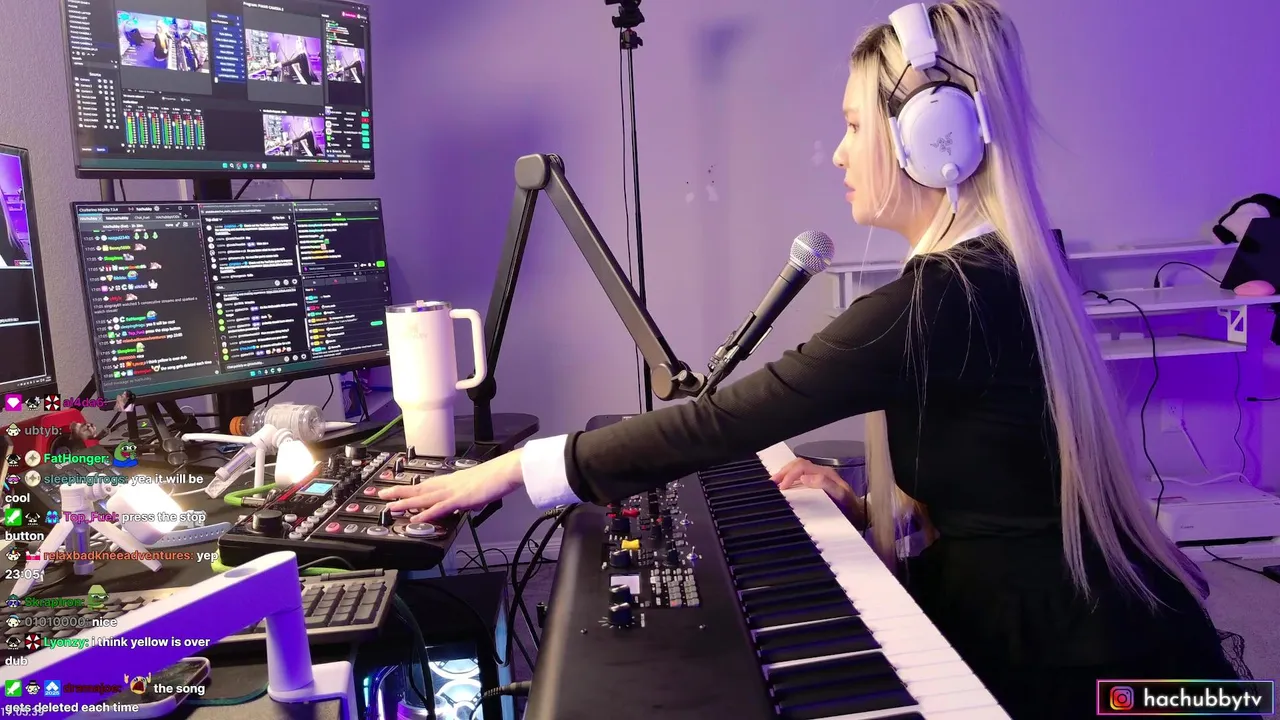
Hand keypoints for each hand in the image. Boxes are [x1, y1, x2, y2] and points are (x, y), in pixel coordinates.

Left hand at [378, 451, 524, 522]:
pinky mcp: (459, 499)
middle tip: (382, 495)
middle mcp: (448, 484)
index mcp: (451, 481)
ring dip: (407, 503)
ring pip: (424, 498)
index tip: (397, 489)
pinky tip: (415, 518)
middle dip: (400, 492)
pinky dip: (426, 514)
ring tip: (391, 507)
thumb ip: (468, 498)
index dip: (410, 487)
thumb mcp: (476, 489)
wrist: (504, 471)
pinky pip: (439, 508)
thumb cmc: (495, 478)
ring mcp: (452, 491)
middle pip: (419, 489)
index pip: (426, 484)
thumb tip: (466, 505)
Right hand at [770, 458, 861, 522]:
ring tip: (774, 482)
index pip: (802, 466)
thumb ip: (825, 484)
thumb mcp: (841, 496)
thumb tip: (804, 477)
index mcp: (826, 473)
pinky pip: (801, 476)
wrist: (860, 515)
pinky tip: (784, 485)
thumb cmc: (850, 507)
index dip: (790, 474)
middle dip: (784, 471)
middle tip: (771, 483)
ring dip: (785, 473)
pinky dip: (790, 478)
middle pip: (798, 464)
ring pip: (798, 468)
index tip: (781, 487)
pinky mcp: (818, 484)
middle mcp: (822, 472)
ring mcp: (820, 477)